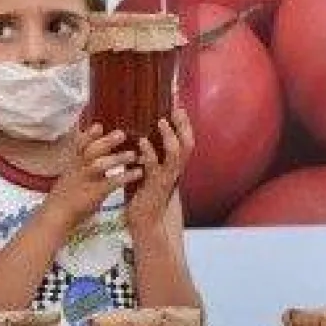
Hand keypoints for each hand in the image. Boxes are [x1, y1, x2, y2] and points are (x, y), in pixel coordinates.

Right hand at [45, 125, 137, 228]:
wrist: (56, 217)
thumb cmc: (64, 199)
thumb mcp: (69, 178)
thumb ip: (79, 166)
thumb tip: (90, 157)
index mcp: (73, 165)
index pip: (79, 145)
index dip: (89, 135)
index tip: (99, 126)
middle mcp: (77, 170)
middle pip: (90, 151)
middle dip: (106, 141)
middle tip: (122, 133)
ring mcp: (85, 181)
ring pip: (99, 164)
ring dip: (117, 158)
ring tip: (133, 154)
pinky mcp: (94, 194)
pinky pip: (111, 183)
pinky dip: (125, 176)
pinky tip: (138, 173)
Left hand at [125, 109, 193, 234]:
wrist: (144, 221)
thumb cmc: (143, 194)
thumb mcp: (147, 169)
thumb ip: (146, 153)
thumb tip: (138, 133)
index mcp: (173, 165)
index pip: (185, 140)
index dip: (184, 123)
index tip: (179, 104)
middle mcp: (174, 170)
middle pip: (188, 144)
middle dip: (184, 125)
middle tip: (177, 107)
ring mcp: (166, 178)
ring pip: (176, 154)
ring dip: (170, 136)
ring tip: (161, 121)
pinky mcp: (154, 186)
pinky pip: (154, 167)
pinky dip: (149, 153)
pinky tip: (141, 141)